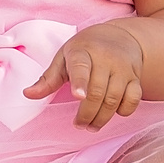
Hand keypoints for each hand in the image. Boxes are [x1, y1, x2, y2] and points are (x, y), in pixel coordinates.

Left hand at [28, 23, 145, 128]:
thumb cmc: (85, 49)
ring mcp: (123, 68)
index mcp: (82, 52)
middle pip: (97, 92)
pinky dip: (124, 111)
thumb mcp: (64, 58)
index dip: (80, 82)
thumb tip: (27, 95)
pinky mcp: (135, 77)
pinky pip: (133, 99)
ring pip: (115, 99)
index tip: (77, 96)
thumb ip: (48, 79)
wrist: (119, 36)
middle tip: (79, 124)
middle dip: (87, 114)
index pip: (81, 67)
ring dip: (102, 118)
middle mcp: (106, 58)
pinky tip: (112, 114)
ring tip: (91, 126)